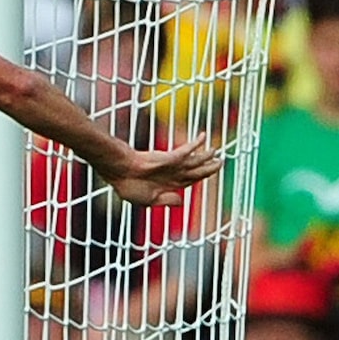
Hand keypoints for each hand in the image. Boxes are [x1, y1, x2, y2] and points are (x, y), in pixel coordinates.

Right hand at [99, 136, 218, 206]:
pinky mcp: (168, 157)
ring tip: (216, 150)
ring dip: (207, 156)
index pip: (190, 181)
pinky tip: (203, 138)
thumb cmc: (127, 186)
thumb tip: (181, 202)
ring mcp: (171, 165)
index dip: (200, 177)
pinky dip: (195, 145)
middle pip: (196, 170)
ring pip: (195, 161)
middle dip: (209, 167)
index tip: (209, 173)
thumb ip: (166, 201)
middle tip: (221, 161)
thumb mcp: (148, 201)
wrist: (118, 172)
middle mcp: (172, 173)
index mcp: (168, 184)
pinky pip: (186, 151)